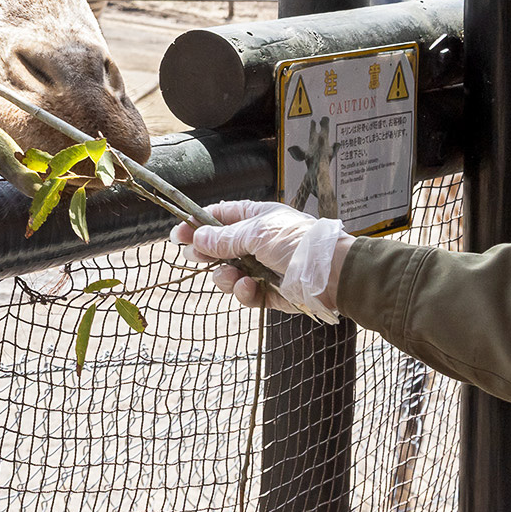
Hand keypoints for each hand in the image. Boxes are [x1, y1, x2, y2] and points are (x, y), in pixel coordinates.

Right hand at [169, 200, 354, 322]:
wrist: (332, 275)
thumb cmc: (298, 243)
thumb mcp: (257, 233)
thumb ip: (224, 238)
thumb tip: (196, 238)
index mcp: (256, 218)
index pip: (220, 217)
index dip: (198, 224)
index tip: (178, 233)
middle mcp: (258, 242)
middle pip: (219, 248)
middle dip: (207, 254)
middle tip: (198, 258)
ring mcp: (263, 267)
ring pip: (229, 274)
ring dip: (225, 277)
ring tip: (233, 277)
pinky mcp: (270, 292)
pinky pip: (246, 294)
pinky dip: (245, 293)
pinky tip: (250, 288)